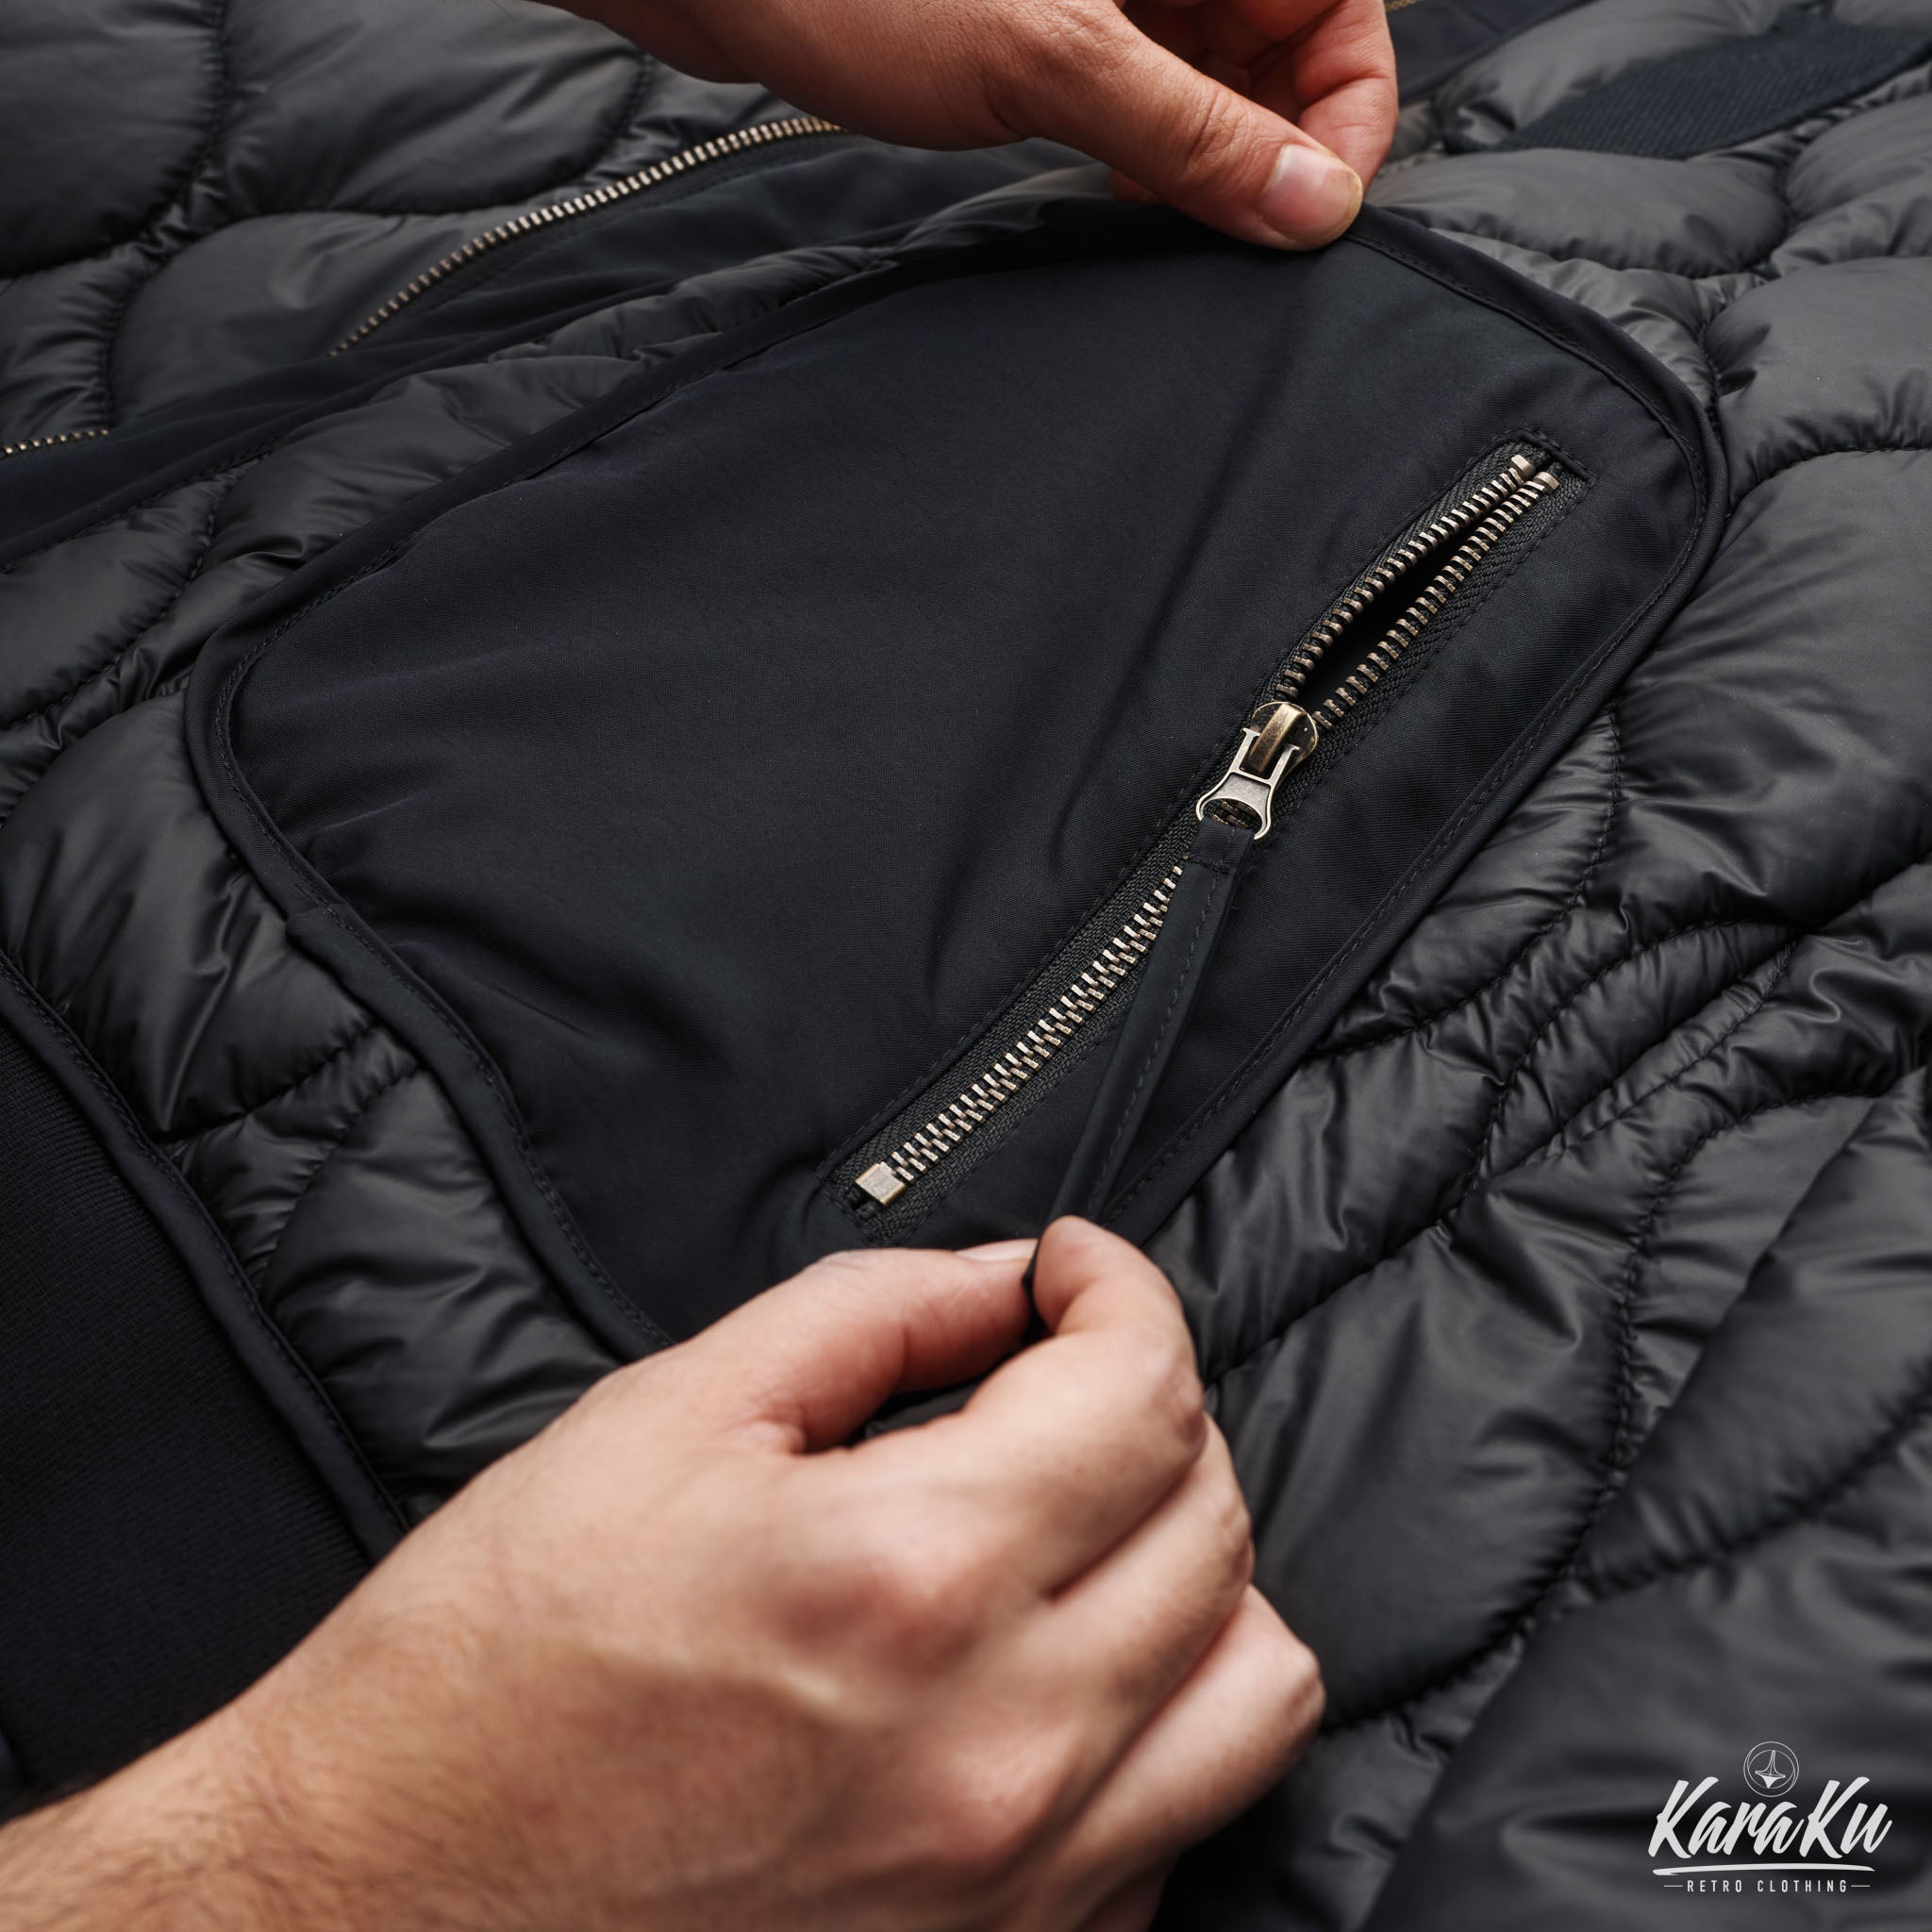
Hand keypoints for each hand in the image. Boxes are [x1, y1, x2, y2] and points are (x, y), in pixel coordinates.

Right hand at [0, 1220, 1318, 1931]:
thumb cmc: (489, 1665)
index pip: (1140, 1390)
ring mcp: (1020, 1880)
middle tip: (1056, 1370)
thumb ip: (869, 1316)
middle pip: (1213, 1518)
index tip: (1070, 1267)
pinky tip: (1047, 1670)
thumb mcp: (661, 1422)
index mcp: (907, 1575)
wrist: (381, 1906)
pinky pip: (1180, 1819)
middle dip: (1153, 1401)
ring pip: (1256, 1684)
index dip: (1121, 1287)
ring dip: (1197, 1567)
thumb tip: (1002, 1281)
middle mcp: (1000, 1742)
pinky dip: (1153, 1717)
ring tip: (1090, 1522)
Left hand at [567, 0, 1395, 247]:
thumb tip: (1314, 205)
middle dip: (1270, 139)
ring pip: (1209, 68)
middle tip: (1229, 234)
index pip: (1336, 6)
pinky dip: (1142, 145)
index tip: (1309, 213)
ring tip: (1163, 217)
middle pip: (1282, 40)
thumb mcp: (1051, 61)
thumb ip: (1192, 132)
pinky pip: (1138, 84)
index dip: (1345, 111)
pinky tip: (1112, 191)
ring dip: (1203, 152)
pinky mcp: (1046, 21)